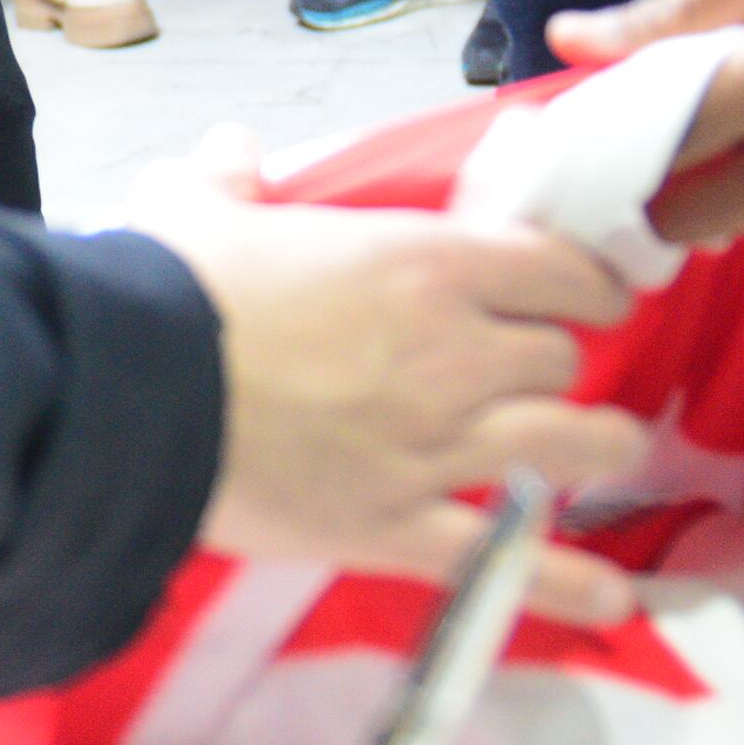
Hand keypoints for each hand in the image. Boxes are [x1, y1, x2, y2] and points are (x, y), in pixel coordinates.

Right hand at [126, 127, 647, 619]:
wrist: (129, 399)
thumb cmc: (167, 293)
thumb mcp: (192, 206)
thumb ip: (227, 175)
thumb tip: (232, 150)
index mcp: (421, 264)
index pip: (553, 268)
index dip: (583, 282)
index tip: (588, 294)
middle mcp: (454, 353)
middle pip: (560, 359)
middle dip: (561, 362)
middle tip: (547, 371)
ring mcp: (436, 446)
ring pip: (569, 445)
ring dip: (599, 445)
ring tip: (610, 447)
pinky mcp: (399, 527)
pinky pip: (506, 558)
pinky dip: (564, 579)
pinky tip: (614, 595)